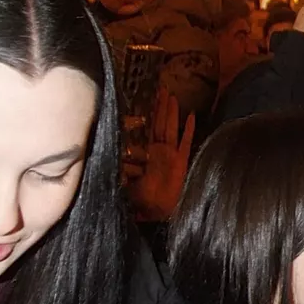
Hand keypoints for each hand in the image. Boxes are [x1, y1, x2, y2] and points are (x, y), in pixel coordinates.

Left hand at [127, 90, 195, 221]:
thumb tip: (112, 155)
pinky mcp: (181, 161)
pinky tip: (191, 116)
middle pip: (160, 124)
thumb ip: (122, 168)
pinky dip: (188, 129)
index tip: (145, 100)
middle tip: (161, 89)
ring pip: (171, 128)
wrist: (159, 213)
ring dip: (172, 113)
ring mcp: (171, 155)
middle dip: (160, 107)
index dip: (146, 116)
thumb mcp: (126, 182)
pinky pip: (185, 142)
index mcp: (147, 154)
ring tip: (172, 96)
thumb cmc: (142, 201)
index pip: (146, 130)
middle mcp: (160, 151)